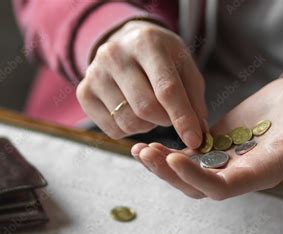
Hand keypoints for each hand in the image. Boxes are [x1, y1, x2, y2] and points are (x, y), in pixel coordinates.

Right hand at [76, 20, 206, 147]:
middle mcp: (115, 55)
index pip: (166, 89)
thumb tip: (199, 134)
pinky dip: (129, 130)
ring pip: (128, 122)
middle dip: (165, 121)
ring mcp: (94, 73)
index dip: (183, 118)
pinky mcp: (83, 93)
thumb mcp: (185, 67)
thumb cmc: (162, 58)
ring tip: (151, 110)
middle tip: (170, 116)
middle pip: (146, 108)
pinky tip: (133, 112)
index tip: (195, 140)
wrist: (126, 44)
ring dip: (147, 127)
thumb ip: (194, 99)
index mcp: (147, 43)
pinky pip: (112, 129)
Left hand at [132, 72, 282, 199]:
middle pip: (200, 186)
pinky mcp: (222, 140)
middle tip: (145, 153)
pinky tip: (150, 141)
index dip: (199, 179)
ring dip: (164, 165)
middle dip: (171, 175)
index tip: (173, 158)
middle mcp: (245, 169)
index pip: (226, 187)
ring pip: (191, 173)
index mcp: (267, 169)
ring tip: (138, 150)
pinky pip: (192, 154)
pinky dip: (171, 151)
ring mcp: (231, 156)